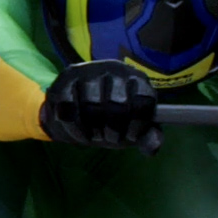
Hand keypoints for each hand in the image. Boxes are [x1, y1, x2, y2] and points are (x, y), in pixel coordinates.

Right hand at [39, 61, 161, 153]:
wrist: (75, 113)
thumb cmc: (111, 120)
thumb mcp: (131, 129)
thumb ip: (146, 137)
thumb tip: (153, 148)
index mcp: (137, 79)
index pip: (144, 100)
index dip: (138, 123)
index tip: (131, 136)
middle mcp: (114, 69)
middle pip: (118, 103)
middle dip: (114, 129)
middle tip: (110, 138)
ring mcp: (88, 71)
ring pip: (91, 105)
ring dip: (94, 130)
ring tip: (95, 135)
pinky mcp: (65, 79)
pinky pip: (68, 109)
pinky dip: (76, 129)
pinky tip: (81, 135)